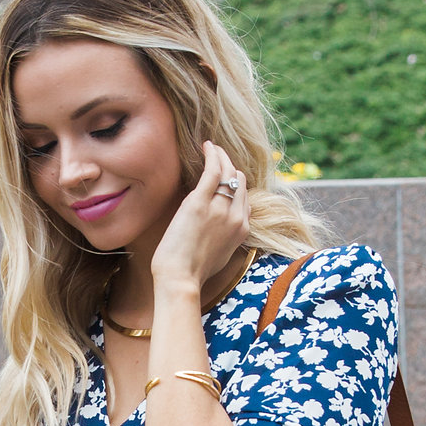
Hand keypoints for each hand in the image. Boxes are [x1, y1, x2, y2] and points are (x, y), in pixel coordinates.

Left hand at [151, 140, 251, 297]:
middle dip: (229, 166)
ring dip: (221, 156)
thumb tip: (221, 227)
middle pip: (239, 182)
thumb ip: (226, 236)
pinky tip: (207, 146)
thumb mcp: (220, 254)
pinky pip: (213, 170)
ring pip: (228, 172)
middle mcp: (235, 216)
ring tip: (212, 148)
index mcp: (242, 229)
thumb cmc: (193, 271)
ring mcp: (219, 208)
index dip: (235, 185)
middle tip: (217, 156)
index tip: (224, 176)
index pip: (244, 198)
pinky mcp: (199, 202)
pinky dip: (212, 154)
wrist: (180, 278)